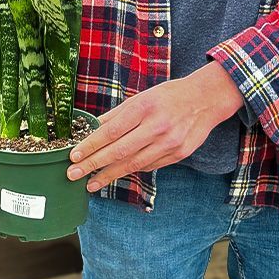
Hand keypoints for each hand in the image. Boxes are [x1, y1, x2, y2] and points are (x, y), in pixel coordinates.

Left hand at [66, 62, 243, 191]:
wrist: (205, 99)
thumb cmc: (169, 96)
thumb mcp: (142, 97)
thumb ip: (117, 114)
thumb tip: (93, 127)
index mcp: (144, 108)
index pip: (111, 131)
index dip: (91, 145)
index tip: (74, 155)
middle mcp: (156, 127)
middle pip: (119, 151)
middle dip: (93, 164)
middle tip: (73, 174)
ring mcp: (169, 143)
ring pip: (133, 164)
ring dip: (109, 175)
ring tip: (91, 183)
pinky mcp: (179, 155)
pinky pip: (149, 166)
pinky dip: (131, 170)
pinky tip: (117, 174)